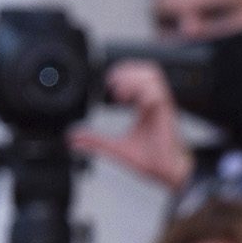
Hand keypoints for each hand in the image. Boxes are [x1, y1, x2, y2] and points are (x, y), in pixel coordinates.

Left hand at [70, 61, 192, 188]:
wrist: (167, 172)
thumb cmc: (152, 159)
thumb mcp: (117, 147)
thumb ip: (96, 141)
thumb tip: (73, 139)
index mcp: (146, 106)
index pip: (139, 76)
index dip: (124, 71)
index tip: (108, 83)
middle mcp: (155, 102)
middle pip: (147, 69)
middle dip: (128, 70)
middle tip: (112, 83)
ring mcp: (161, 106)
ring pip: (153, 76)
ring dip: (133, 79)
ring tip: (119, 92)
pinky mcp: (166, 114)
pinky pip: (157, 94)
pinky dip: (141, 93)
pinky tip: (127, 102)